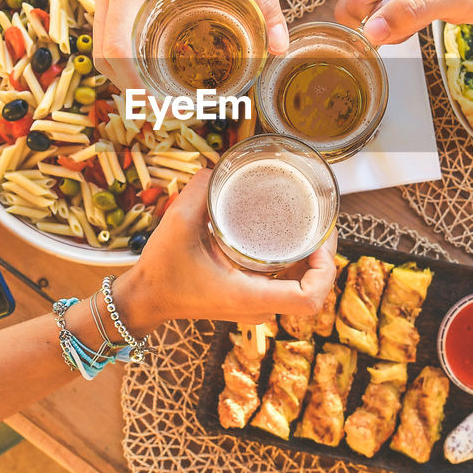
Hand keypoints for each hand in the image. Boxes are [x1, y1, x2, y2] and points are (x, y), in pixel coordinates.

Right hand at [91, 0, 289, 90]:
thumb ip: (263, 0)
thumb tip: (280, 48)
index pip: (117, 47)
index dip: (132, 84)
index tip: (158, 107)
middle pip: (103, 57)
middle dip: (129, 90)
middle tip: (166, 112)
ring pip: (100, 50)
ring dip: (122, 79)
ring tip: (158, 100)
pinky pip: (105, 36)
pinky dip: (120, 61)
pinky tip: (149, 74)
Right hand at [113, 169, 336, 331]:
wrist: (146, 298)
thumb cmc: (161, 270)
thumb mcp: (177, 223)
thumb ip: (198, 190)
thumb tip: (217, 165)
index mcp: (247, 296)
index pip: (309, 300)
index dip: (325, 270)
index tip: (319, 239)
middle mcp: (257, 307)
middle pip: (312, 290)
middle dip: (324, 256)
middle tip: (322, 220)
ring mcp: (255, 307)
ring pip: (301, 287)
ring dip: (312, 259)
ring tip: (311, 224)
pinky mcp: (250, 300)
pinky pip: (286, 285)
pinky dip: (296, 264)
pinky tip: (292, 238)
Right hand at [335, 0, 472, 45]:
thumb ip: (411, 11)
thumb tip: (371, 31)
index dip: (373, 23)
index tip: (405, 31)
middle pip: (355, 6)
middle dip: (383, 26)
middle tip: (421, 23)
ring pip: (368, 14)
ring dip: (393, 28)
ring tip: (428, 18)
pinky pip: (384, 16)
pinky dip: (400, 26)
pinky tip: (425, 19)